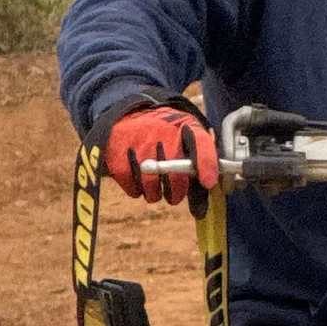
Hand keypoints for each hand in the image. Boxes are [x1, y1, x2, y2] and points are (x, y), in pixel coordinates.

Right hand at [102, 102, 219, 205]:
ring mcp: (138, 143)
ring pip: (150, 186)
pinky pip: (131, 187)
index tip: (208, 182)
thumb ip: (198, 169)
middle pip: (174, 175)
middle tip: (174, 196)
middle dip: (176, 192)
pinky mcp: (118, 154)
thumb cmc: (166, 134)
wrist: (130, 113)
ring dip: (154, 193)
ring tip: (154, 187)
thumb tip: (201, 212)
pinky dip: (136, 190)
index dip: (206, 164)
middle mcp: (162, 131)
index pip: (201, 143)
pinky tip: (138, 180)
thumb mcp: (187, 138)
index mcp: (184, 126)